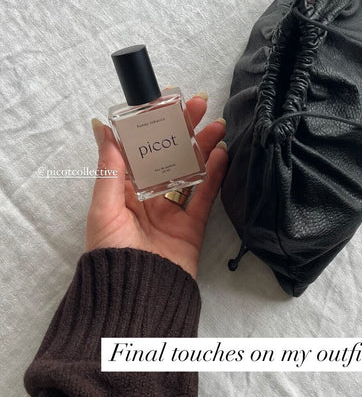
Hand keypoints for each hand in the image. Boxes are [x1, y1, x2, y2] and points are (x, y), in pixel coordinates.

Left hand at [86, 92, 227, 277]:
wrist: (135, 295)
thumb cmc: (112, 252)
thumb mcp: (104, 207)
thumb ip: (110, 168)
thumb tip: (103, 128)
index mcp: (125, 190)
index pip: (142, 149)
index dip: (155, 125)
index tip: (167, 101)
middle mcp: (150, 197)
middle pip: (170, 156)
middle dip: (184, 130)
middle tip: (200, 106)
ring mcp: (173, 211)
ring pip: (191, 172)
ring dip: (204, 148)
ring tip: (218, 126)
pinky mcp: (192, 226)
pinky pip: (204, 197)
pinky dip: (214, 176)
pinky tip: (221, 155)